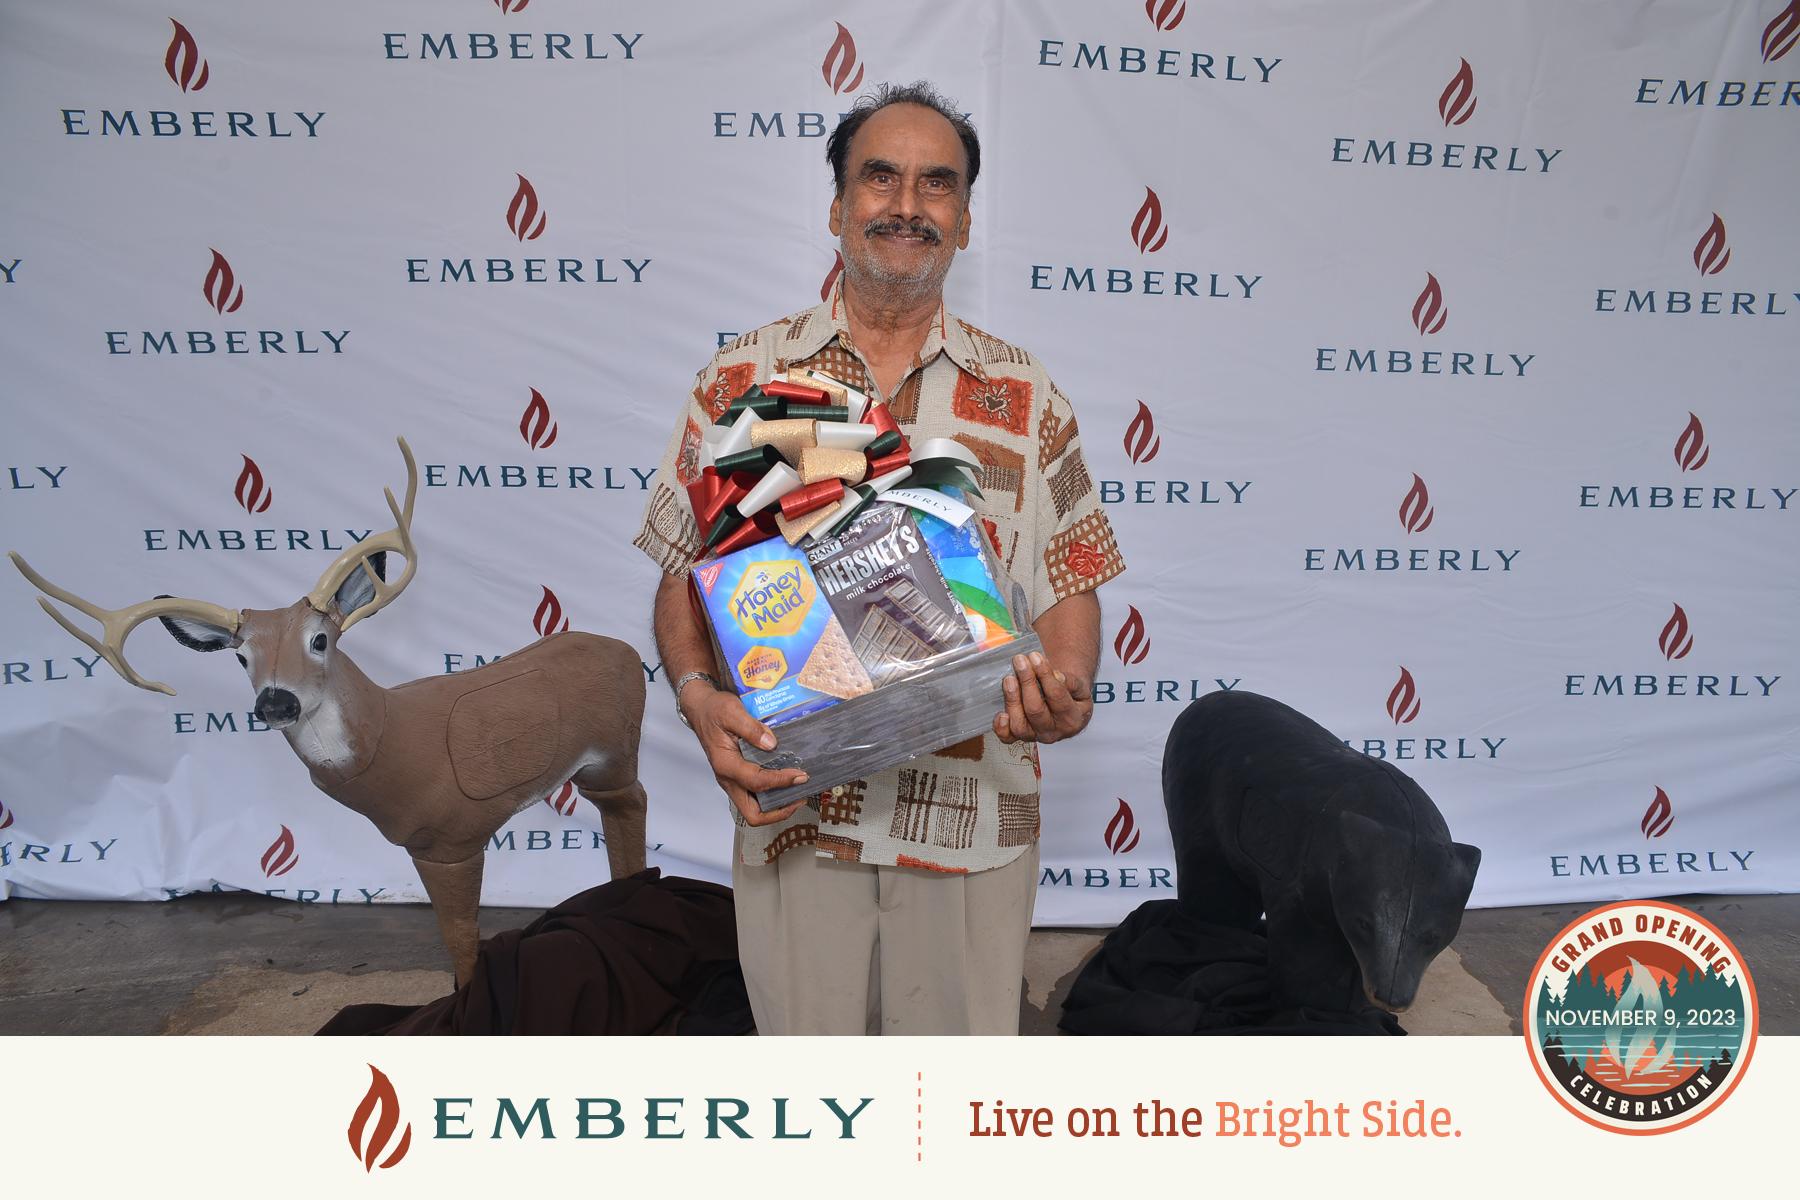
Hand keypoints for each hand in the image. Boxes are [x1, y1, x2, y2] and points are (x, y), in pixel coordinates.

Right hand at [681, 684, 808, 825]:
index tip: (800, 775)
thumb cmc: (714, 710)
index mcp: (725, 764)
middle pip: (752, 814)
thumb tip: (771, 743)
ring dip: (777, 807)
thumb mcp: (732, 711)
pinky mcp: (738, 777)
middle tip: (799, 797)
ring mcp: (732, 780)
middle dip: (779, 811)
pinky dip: (772, 796)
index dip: (780, 781)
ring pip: (754, 809)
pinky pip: (755, 796)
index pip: (756, 782)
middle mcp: (728, 778)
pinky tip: (786, 784)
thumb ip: (751, 728)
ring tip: (797, 793)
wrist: (702, 709)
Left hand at [993, 650, 1092, 744]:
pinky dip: (1001, 728)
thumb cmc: (1070, 694)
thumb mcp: (1079, 686)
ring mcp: (1035, 736)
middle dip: (1026, 682)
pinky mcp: (1020, 736)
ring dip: (1012, 699)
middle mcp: (1054, 732)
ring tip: (1009, 679)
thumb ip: (1070, 682)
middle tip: (1020, 661)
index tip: (1035, 657)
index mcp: (1073, 719)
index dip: (1045, 675)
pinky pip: (1008, 738)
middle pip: (1035, 710)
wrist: (1066, 706)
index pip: (1057, 696)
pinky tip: (1000, 714)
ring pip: (1020, 724)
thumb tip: (1056, 676)